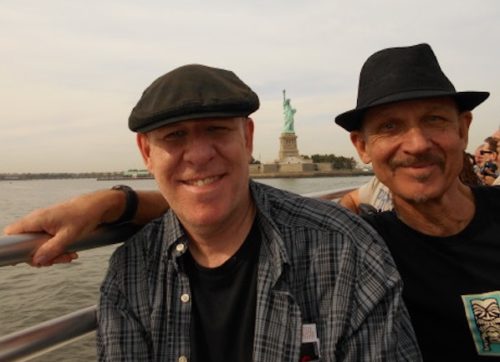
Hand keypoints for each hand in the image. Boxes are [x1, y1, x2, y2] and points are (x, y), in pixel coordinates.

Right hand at [3, 190, 121, 266]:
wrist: (97, 206)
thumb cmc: (84, 215)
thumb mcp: (68, 236)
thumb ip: (51, 249)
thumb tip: (36, 261)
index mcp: (37, 219)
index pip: (12, 233)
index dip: (15, 248)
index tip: (29, 258)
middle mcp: (37, 220)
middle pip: (26, 244)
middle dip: (41, 256)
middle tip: (57, 260)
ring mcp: (44, 223)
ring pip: (39, 244)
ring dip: (52, 254)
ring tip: (69, 256)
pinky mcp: (52, 226)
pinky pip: (48, 241)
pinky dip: (57, 248)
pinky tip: (70, 252)